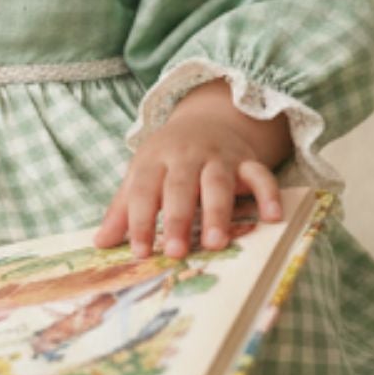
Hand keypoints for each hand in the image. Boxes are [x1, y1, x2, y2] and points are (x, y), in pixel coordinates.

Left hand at [94, 90, 287, 258]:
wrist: (206, 122)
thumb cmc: (167, 160)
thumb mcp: (141, 175)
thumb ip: (123, 209)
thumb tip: (100, 243)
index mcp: (154, 159)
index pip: (144, 191)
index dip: (141, 221)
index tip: (139, 252)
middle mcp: (186, 156)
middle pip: (180, 187)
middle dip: (178, 220)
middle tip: (176, 252)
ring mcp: (219, 157)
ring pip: (218, 183)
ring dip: (216, 212)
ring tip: (214, 243)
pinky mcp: (247, 161)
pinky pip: (261, 175)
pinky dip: (269, 194)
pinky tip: (273, 217)